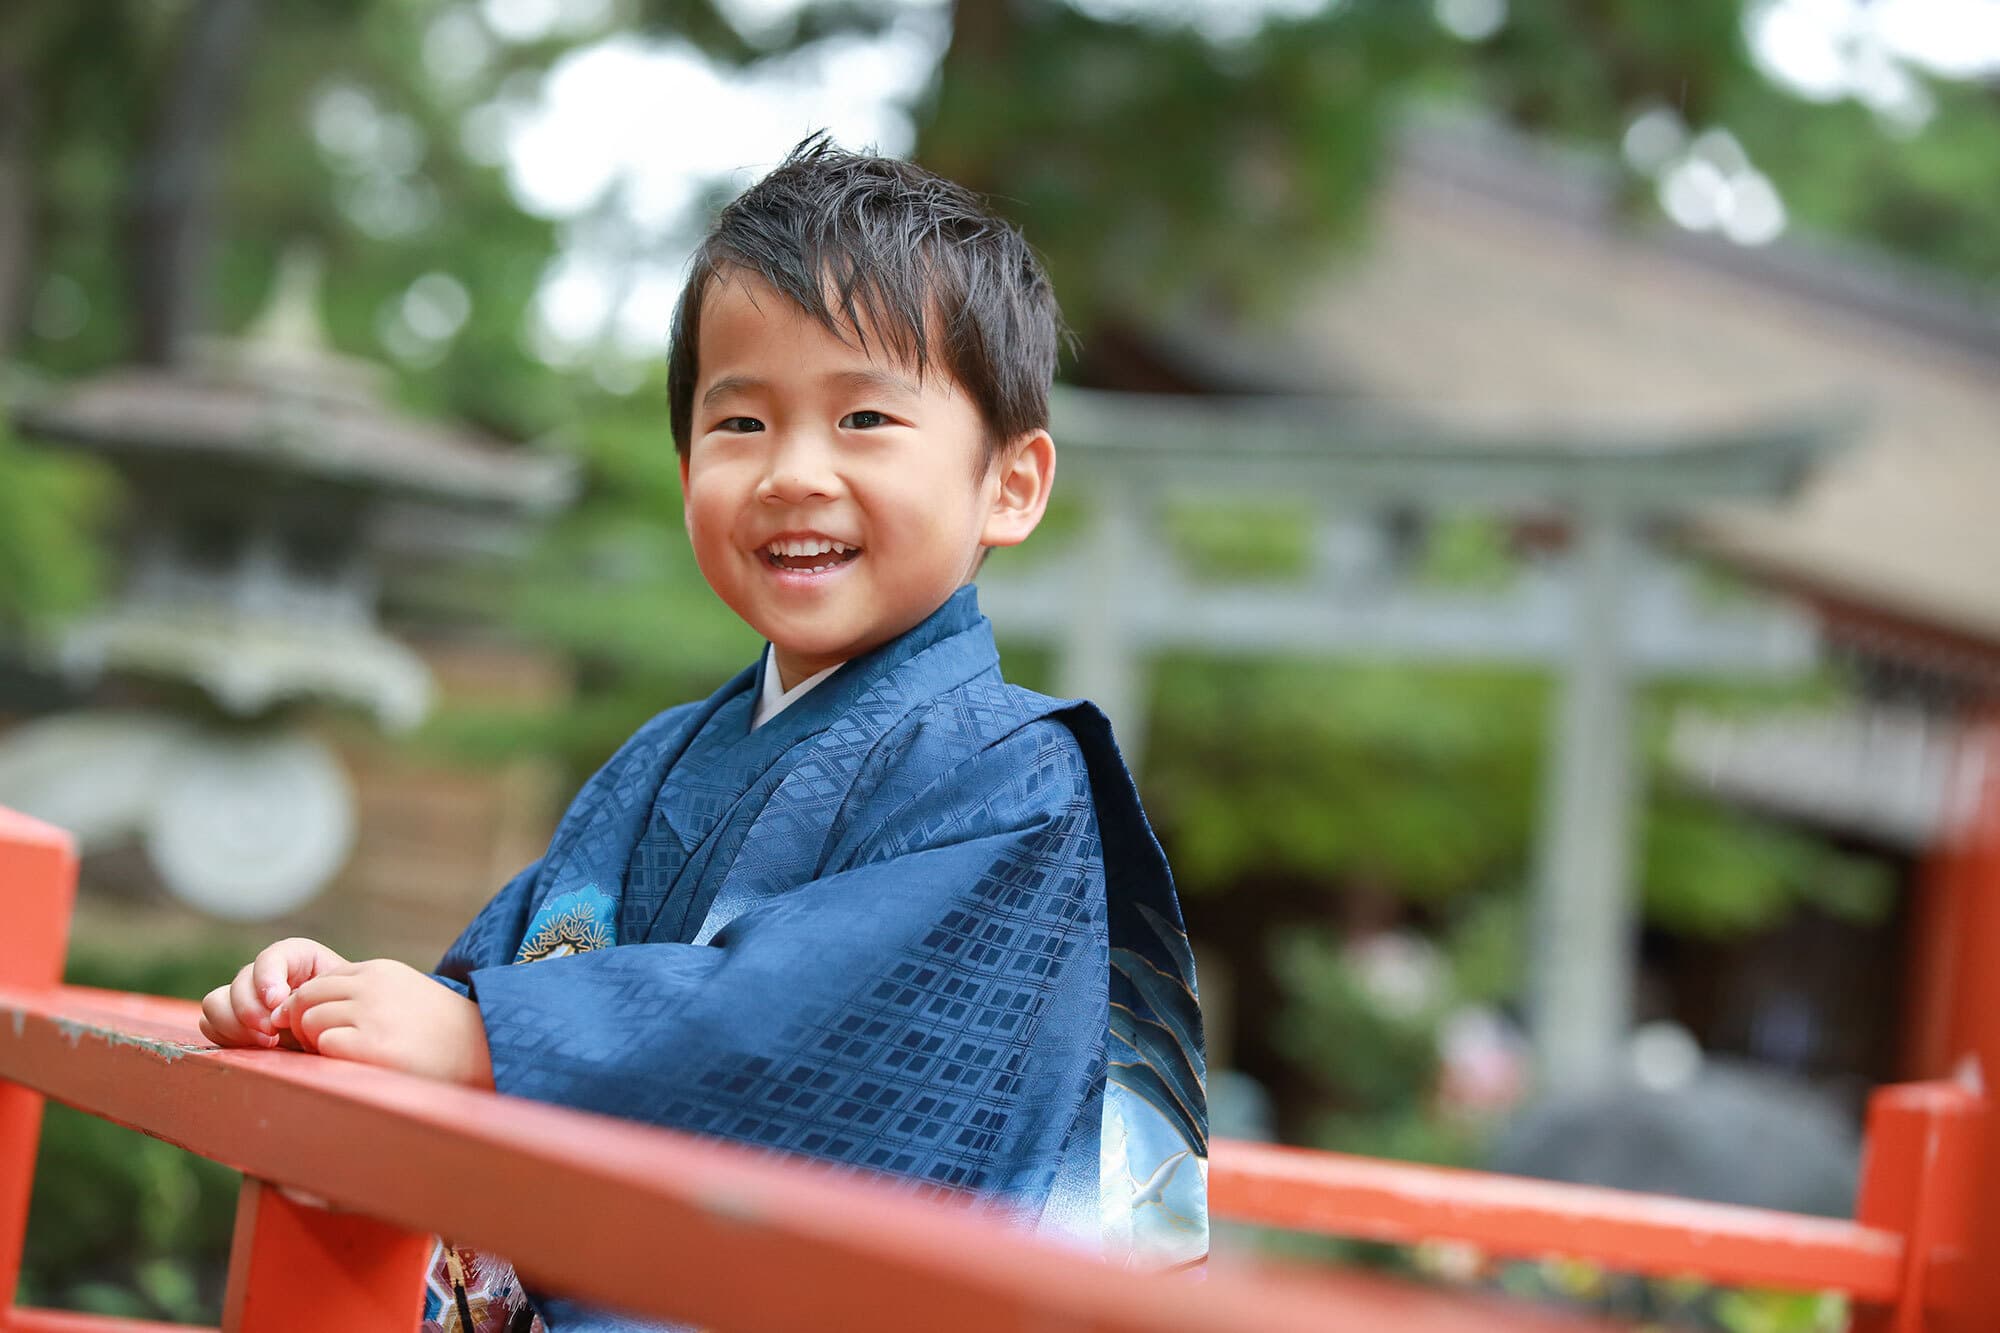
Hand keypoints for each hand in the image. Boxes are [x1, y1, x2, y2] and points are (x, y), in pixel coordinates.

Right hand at [199, 937, 348, 1049]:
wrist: (341, 1034)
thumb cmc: (344, 1013)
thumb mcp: (338, 999)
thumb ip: (312, 996)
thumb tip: (276, 1012)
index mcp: (295, 958)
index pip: (270, 956)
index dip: (268, 978)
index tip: (278, 1002)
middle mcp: (265, 974)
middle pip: (239, 982)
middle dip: (251, 1010)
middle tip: (272, 1033)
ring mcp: (246, 997)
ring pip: (216, 1002)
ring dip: (235, 1024)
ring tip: (266, 1042)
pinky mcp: (232, 1021)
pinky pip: (209, 1023)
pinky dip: (226, 1035)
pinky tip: (253, 1046)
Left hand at [279, 958, 494, 1088]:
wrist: (483, 1051)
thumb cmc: (441, 1031)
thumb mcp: (404, 994)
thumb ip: (364, 994)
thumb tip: (307, 1011)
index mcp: (380, 971)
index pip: (319, 982)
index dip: (311, 1007)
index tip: (319, 1029)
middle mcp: (372, 986)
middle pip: (305, 998)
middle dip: (302, 1024)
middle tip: (320, 1048)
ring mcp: (372, 1014)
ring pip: (310, 1021)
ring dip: (317, 1043)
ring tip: (342, 1058)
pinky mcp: (372, 1046)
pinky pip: (325, 1046)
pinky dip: (332, 1059)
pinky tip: (356, 1066)